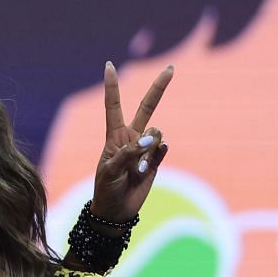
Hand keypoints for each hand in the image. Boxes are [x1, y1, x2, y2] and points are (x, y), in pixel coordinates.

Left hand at [89, 61, 172, 224]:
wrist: (116, 210)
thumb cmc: (106, 189)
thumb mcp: (110, 170)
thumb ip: (128, 153)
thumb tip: (148, 140)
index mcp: (114, 136)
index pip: (114, 106)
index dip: (112, 86)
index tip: (109, 65)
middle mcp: (131, 137)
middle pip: (148, 107)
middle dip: (159, 88)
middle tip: (171, 68)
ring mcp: (145, 148)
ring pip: (157, 132)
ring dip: (149, 148)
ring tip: (137, 169)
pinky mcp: (157, 160)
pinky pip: (163, 149)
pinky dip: (157, 157)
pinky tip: (147, 168)